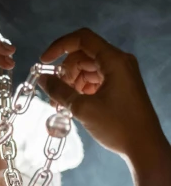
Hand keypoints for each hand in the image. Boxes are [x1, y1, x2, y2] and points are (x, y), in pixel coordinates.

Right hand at [38, 27, 166, 163]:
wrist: (144, 147)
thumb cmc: (116, 125)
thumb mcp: (83, 108)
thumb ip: (59, 90)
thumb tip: (41, 79)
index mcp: (114, 60)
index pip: (82, 38)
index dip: (59, 46)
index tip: (44, 62)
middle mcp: (119, 61)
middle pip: (84, 55)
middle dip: (65, 71)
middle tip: (54, 92)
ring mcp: (122, 74)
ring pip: (89, 68)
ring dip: (72, 82)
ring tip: (61, 103)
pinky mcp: (122, 86)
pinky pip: (97, 79)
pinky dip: (83, 88)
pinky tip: (75, 104)